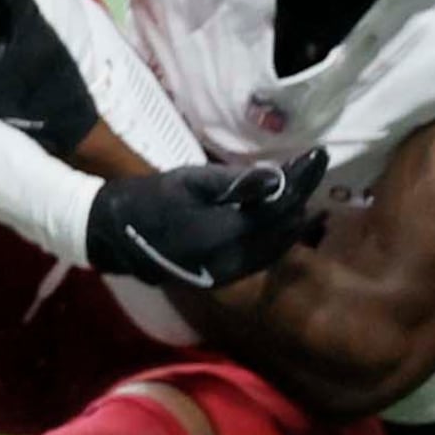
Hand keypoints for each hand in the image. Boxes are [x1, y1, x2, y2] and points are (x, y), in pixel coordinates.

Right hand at [84, 150, 331, 291]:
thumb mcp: (187, 181)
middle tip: (311, 169)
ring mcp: (229, 275)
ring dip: (293, 218)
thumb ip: (234, 182)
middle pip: (282, 231)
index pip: (276, 209)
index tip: (318, 155)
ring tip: (303, 189)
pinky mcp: (225, 278)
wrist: (115, 234)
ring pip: (277, 247)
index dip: (301, 182)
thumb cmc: (149, 198)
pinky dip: (278, 235)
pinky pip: (263, 256)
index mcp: (218, 235)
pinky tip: (283, 218)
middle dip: (301, 198)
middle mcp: (230, 262)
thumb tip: (278, 180)